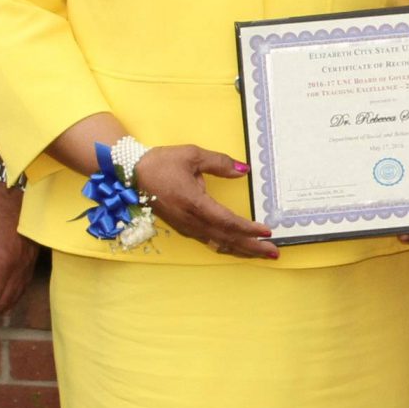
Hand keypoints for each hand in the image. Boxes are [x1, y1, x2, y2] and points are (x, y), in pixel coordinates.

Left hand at [0, 180, 38, 332]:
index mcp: (3, 261)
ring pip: (16, 294)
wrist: (16, 188)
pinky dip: (13, 297)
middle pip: (5, 300)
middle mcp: (19, 266)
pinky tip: (5, 299)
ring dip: (2, 309)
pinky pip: (23, 284)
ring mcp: (29, 262)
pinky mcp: (32, 257)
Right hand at [135, 145, 278, 259]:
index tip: (267, 231)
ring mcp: (186, 226)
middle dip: (252, 247)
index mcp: (194, 203)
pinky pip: (209, 239)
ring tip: (262, 252)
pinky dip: (227, 244)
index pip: (227, 221)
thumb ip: (219, 163)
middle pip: (226, 238)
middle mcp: (191, 220)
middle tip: (275, 252)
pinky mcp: (183, 226)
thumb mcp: (192, 155)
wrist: (133, 173)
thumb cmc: (163, 162)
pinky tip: (238, 246)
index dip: (248, 228)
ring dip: (241, 248)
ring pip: (218, 242)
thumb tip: (243, 170)